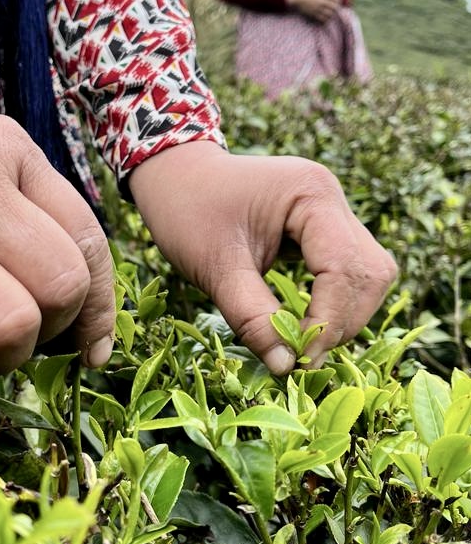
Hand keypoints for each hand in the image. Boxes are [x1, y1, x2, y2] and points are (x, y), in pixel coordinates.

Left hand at [129, 142, 396, 375]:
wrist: (173, 175)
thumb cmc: (187, 211)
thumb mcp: (214, 267)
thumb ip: (251, 318)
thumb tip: (286, 367)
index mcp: (310, 193)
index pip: (342, 267)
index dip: (327, 320)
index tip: (299, 359)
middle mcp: (331, 198)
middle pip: (369, 273)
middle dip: (341, 320)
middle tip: (300, 355)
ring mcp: (332, 211)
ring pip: (369, 275)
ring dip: (343, 315)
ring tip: (302, 343)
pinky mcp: (325, 228)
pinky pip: (350, 272)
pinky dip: (334, 303)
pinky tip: (305, 324)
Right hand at [285, 0, 341, 23]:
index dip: (339, 0)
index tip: (337, 2)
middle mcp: (323, 1)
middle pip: (335, 7)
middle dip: (336, 8)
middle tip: (334, 9)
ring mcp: (318, 8)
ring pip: (330, 14)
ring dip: (331, 14)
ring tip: (329, 14)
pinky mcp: (313, 14)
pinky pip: (323, 20)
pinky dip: (325, 20)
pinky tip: (324, 19)